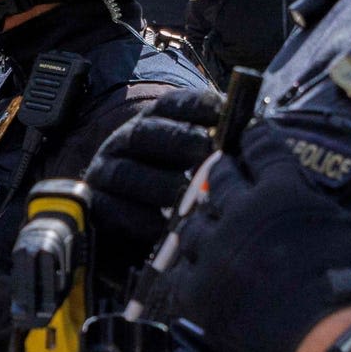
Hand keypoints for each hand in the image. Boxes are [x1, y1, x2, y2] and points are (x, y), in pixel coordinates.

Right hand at [82, 88, 226, 253]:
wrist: (129, 246)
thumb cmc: (175, 203)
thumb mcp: (196, 171)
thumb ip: (219, 151)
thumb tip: (257, 134)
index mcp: (151, 127)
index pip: (170, 106)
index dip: (195, 106)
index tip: (222, 110)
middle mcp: (123, 146)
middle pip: (144, 133)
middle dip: (177, 139)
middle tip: (205, 149)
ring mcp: (103, 176)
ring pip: (126, 172)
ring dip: (159, 183)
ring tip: (185, 194)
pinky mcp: (93, 210)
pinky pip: (112, 211)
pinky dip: (138, 220)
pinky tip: (162, 228)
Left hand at [143, 134, 350, 351]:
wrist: (330, 336)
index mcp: (283, 191)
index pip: (263, 149)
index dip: (257, 138)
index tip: (251, 130)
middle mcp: (240, 214)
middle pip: (219, 181)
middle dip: (222, 173)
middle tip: (222, 170)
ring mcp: (214, 253)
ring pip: (194, 227)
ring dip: (201, 223)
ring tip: (203, 224)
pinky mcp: (198, 292)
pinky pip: (181, 275)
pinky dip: (186, 272)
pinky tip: (190, 272)